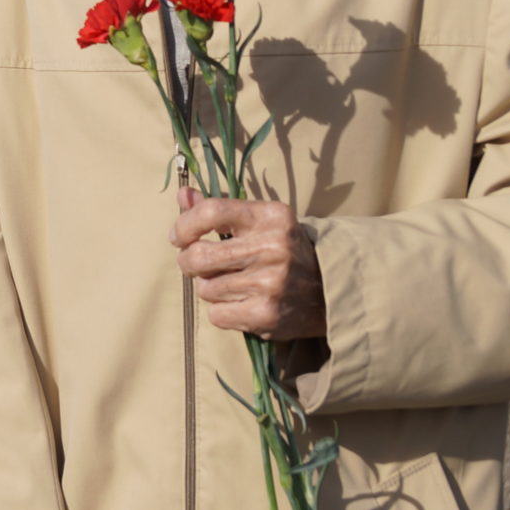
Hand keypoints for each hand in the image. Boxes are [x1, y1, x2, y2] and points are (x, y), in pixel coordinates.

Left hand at [171, 190, 325, 340]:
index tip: (178, 237)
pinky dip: (220, 311)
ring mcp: (271, 283)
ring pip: (206, 288)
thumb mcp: (260, 221)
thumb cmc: (284, 250)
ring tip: (229, 284)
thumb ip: (218, 209)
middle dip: (188, 262)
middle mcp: (272, 248)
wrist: (331, 290)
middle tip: (195, 264)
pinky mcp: (268, 314)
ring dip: (208, 288)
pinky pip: (216, 314)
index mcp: (270, 217)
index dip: (185, 225)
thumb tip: (182, 195)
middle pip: (200, 256)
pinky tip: (240, 303)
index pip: (211, 212)